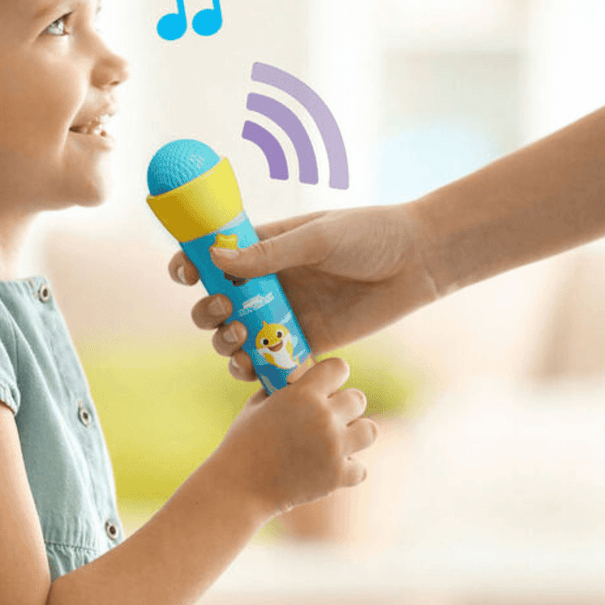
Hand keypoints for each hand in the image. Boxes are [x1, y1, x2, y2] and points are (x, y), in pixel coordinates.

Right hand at [170, 202, 439, 380]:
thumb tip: (216, 260)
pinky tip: (256, 368)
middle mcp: (267, 283)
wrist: (418, 262)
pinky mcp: (307, 343)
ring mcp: (285, 314)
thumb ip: (270, 253)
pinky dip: (256, 369)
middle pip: (216, 304)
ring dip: (225, 343)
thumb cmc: (369, 235)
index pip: (212, 257)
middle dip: (207, 313)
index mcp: (264, 248)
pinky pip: (270, 362)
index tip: (186, 274)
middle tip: (226, 311)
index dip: (190, 266)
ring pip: (236, 337)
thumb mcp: (318, 237)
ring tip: (242, 340)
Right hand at [215, 356, 376, 516]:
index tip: (326, 385)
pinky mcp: (337, 476)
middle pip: (358, 398)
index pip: (339, 368)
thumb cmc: (243, 441)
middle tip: (328, 418)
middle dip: (345, 406)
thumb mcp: (258, 404)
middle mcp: (323, 417)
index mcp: (302, 394)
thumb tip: (302, 378)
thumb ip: (285, 389)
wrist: (238, 485)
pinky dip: (347, 469)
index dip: (333, 375)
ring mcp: (333, 448)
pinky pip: (361, 467)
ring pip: (369, 430)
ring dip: (355, 435)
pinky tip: (330, 468)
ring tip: (337, 441)